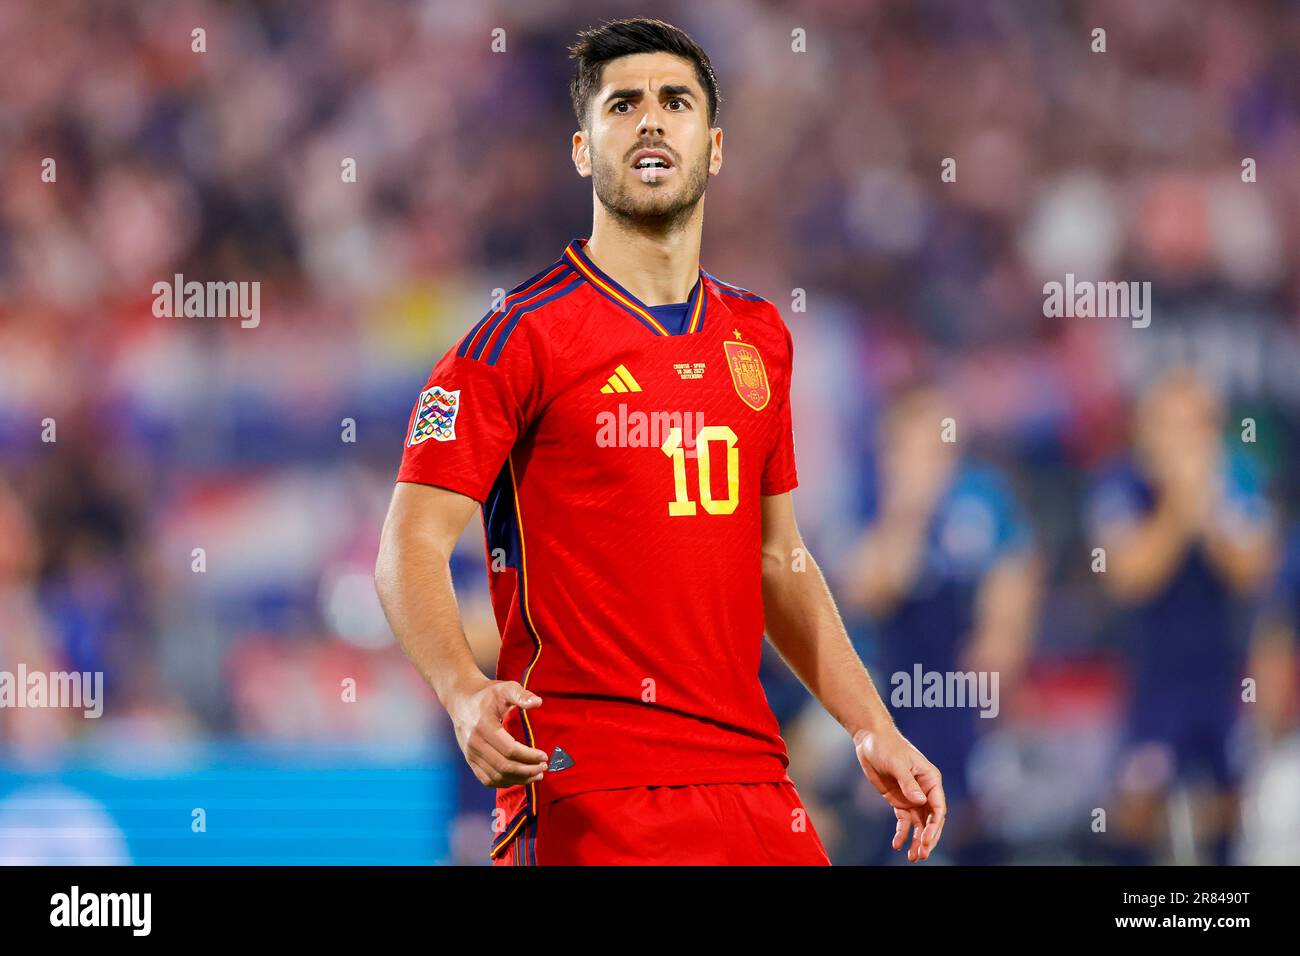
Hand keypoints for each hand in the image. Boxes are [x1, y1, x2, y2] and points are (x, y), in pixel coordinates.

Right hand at [446, 679, 549, 787]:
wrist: (462, 699)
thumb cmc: (487, 694)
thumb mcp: (505, 688)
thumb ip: (521, 695)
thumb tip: (538, 702)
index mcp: (484, 726)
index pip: (510, 749)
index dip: (529, 756)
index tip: (544, 756)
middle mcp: (474, 743)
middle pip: (504, 766)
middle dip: (527, 770)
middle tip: (543, 768)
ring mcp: (470, 754)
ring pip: (496, 776)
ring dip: (518, 779)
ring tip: (536, 775)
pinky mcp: (469, 760)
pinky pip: (486, 779)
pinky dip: (504, 783)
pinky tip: (518, 779)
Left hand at [854, 726, 945, 861]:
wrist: (869, 740)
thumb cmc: (886, 745)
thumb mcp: (896, 762)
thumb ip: (907, 782)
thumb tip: (919, 802)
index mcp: (931, 779)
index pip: (938, 807)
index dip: (934, 825)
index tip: (926, 839)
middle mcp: (924, 790)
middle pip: (931, 819)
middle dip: (928, 838)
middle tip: (922, 854)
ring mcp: (911, 797)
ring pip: (918, 824)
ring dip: (917, 840)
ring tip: (913, 857)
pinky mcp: (898, 800)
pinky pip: (903, 821)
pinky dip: (902, 833)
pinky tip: (898, 844)